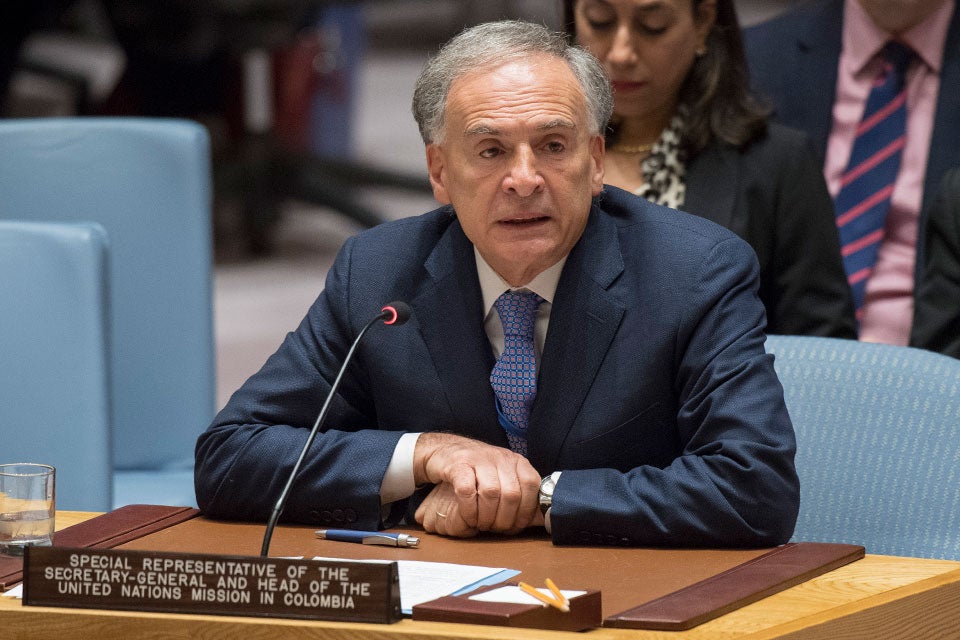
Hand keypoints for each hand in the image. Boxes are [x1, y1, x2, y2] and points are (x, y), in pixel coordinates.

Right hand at [413, 432, 539, 532]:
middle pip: (511, 494)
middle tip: (494, 528)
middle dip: (504, 519)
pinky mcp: (458, 464)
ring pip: (491, 492)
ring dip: (486, 516)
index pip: (531, 485)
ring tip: (481, 524)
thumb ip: (523, 497)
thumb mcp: (504, 479)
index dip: (525, 511)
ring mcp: (479, 459)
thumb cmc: (477, 471)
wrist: (444, 450)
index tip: (514, 526)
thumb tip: (545, 518)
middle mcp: (500, 457)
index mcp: (516, 461)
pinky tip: (469, 517)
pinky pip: (467, 491)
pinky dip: (469, 509)